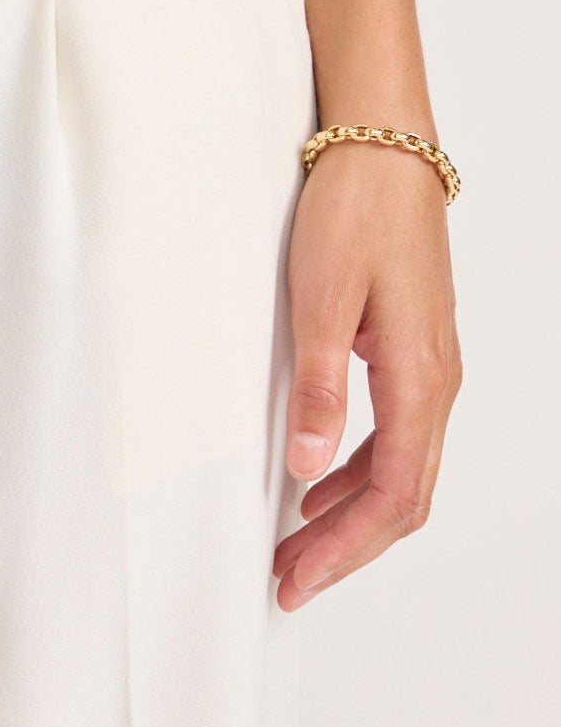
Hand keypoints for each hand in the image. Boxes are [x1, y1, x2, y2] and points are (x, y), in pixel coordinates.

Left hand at [272, 139, 460, 610]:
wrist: (383, 146)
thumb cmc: (355, 210)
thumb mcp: (322, 297)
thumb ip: (317, 386)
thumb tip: (306, 468)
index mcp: (419, 378)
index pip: (392, 495)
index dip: (346, 548)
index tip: (298, 578)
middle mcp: (436, 382)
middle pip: (402, 496)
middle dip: (346, 547)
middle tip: (289, 581)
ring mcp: (428, 366)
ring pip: (400, 468)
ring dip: (350, 513)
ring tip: (296, 542)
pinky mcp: (411, 348)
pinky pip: (395, 433)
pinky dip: (357, 469)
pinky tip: (319, 478)